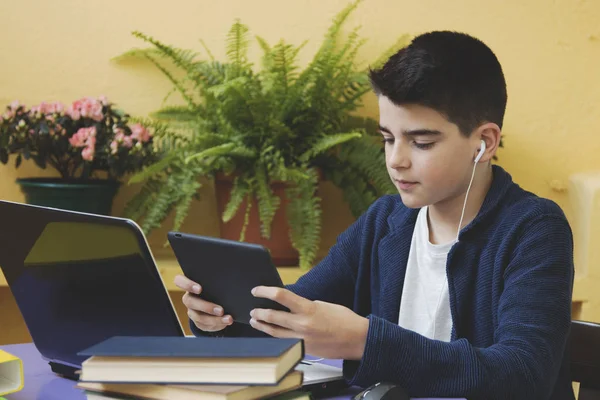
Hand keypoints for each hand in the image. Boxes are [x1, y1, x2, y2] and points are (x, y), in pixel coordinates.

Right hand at [174, 274, 233, 331]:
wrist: (219, 301)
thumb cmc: (217, 287)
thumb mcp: (215, 282)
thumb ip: (216, 280)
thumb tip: (229, 279)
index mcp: (191, 284)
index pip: (179, 281)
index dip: (187, 285)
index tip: (199, 289)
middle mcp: (189, 297)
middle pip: (189, 302)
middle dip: (206, 306)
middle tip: (221, 310)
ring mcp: (192, 311)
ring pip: (198, 317)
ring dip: (214, 319)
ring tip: (228, 319)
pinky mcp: (198, 322)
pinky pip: (204, 325)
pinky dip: (217, 324)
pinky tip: (226, 322)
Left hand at [249, 286, 368, 359]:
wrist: (357, 340)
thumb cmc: (344, 320)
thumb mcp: (323, 304)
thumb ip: (305, 305)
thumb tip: (290, 304)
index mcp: (308, 308)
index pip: (281, 296)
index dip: (265, 291)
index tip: (256, 290)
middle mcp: (302, 324)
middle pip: (272, 316)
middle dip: (259, 312)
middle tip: (253, 309)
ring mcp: (301, 339)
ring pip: (273, 332)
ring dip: (261, 325)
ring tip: (255, 321)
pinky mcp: (303, 349)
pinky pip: (283, 342)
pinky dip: (275, 336)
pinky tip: (270, 333)